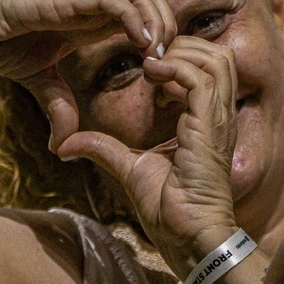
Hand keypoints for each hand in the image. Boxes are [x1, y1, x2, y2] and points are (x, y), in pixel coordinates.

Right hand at [0, 0, 175, 145]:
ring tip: (159, 58)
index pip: (147, 17)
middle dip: (171, 28)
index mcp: (95, 20)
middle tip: (170, 65)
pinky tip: (142, 45)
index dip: (163, 41)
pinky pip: (115, 0)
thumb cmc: (0, 38)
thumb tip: (62, 146)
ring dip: (160, 23)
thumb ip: (57, 106)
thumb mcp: (38, 80)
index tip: (166, 74)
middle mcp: (97, 3)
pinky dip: (136, 19)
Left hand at [55, 38, 240, 274]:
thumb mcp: (129, 168)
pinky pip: (199, 79)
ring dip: (180, 54)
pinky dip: (174, 69)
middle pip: (216, 55)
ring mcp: (218, 119)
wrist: (186, 236)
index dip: (179, 58)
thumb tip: (64, 146)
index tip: (147, 70)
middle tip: (147, 60)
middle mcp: (219, 115)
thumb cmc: (169, 209)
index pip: (208, 67)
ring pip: (214, 59)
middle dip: (181, 47)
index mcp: (207, 120)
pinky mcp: (210, 127)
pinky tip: (151, 78)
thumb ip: (103, 148)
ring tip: (150, 68)